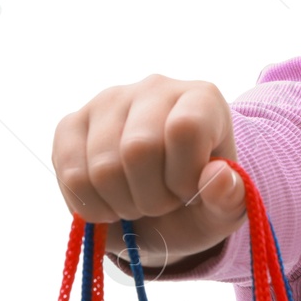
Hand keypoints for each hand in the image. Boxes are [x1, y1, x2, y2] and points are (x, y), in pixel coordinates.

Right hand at [51, 74, 246, 267]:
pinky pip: (70, 173)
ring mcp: (108, 101)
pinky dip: (90, 204)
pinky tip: (108, 202)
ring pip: (102, 167)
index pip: (184, 129)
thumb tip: (217, 176)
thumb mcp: (221, 213)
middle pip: (138, 149)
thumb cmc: (195, 203)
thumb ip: (230, 200)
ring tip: (136, 201)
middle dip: (151, 198)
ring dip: (121, 204)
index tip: (187, 193)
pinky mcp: (71, 124)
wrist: (158, 210)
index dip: (184, 177)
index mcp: (202, 98)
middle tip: (160, 204)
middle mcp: (154, 87)